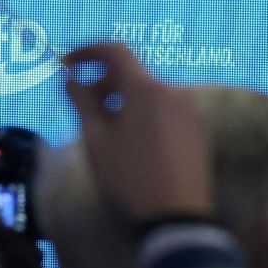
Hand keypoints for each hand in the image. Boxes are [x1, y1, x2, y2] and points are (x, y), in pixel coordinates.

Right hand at [62, 42, 211, 220]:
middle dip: (104, 84)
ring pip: (149, 93)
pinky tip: (135, 144)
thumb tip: (71, 77)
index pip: (114, 51)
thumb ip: (81, 101)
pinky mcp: (199, 129)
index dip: (87, 52)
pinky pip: (166, 109)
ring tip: (110, 132)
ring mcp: (190, 109)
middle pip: (132, 73)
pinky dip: (145, 114)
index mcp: (146, 88)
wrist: (177, 217)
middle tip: (84, 109)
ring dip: (125, 101)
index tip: (68, 64)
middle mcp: (173, 90)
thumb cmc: (130, 176)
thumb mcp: (96, 140)